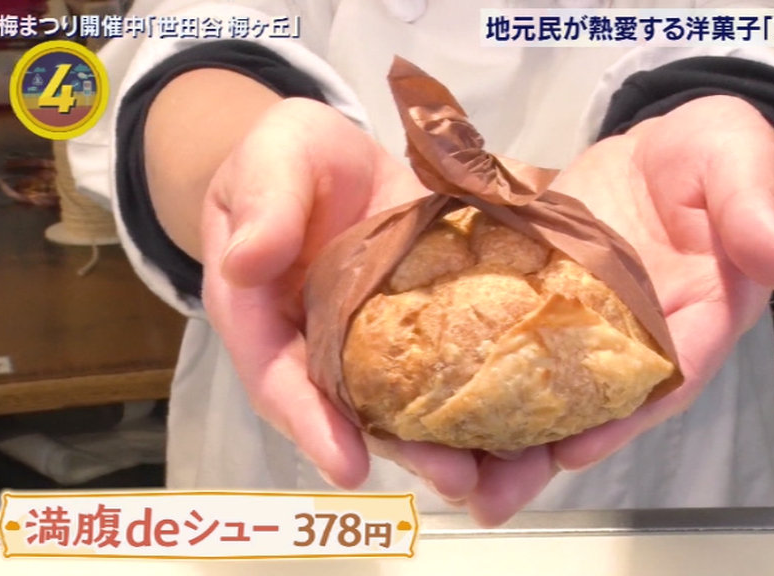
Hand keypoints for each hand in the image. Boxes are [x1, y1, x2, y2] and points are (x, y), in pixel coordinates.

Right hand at [198, 98, 478, 497]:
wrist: (340, 159)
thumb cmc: (292, 157)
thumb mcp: (274, 157)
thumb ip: (263, 203)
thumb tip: (247, 261)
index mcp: (264, 315)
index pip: (278, 377)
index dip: (309, 423)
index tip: (347, 467)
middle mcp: (319, 346)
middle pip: (352, 411)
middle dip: (401, 452)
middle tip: (455, 483)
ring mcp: (375, 344)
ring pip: (405, 404)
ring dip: (449, 442)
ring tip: (500, 473)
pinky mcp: (424, 330)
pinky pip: (448, 369)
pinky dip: (482, 400)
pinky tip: (526, 426)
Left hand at [464, 95, 773, 524]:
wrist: (666, 150)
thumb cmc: (718, 156)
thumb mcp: (743, 164)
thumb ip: (756, 210)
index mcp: (701, 314)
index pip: (669, 374)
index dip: (625, 414)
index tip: (578, 446)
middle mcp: (642, 336)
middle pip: (599, 405)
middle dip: (545, 450)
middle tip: (490, 493)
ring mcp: (591, 325)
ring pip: (550, 389)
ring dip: (505, 434)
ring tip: (452, 473)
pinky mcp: (548, 303)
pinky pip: (515, 344)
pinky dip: (480, 375)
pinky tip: (434, 402)